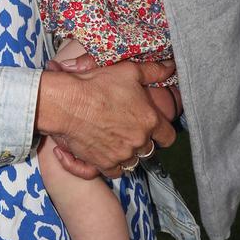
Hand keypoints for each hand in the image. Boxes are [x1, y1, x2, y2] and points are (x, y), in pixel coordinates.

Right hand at [36, 57, 176, 177]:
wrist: (69, 103)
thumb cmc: (98, 85)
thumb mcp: (129, 71)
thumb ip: (154, 71)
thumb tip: (170, 68)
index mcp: (150, 120)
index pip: (168, 136)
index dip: (162, 132)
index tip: (154, 127)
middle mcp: (139, 140)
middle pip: (149, 149)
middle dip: (142, 141)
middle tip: (128, 129)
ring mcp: (122, 155)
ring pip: (134, 161)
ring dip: (128, 153)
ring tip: (117, 140)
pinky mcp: (105, 163)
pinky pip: (116, 171)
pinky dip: (113, 164)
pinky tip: (106, 152)